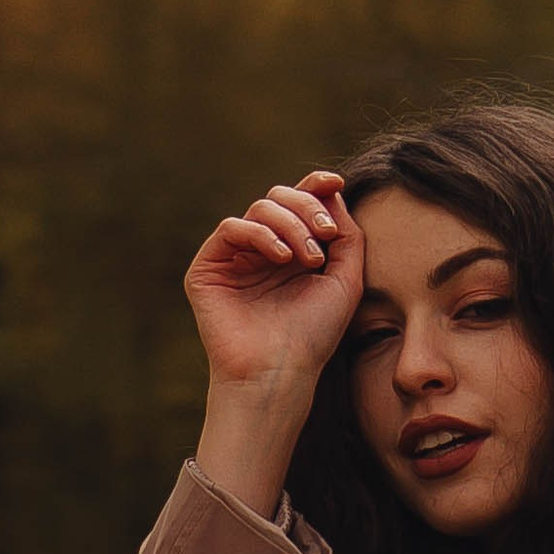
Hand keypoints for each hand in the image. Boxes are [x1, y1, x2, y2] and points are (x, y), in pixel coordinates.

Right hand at [186, 172, 364, 517]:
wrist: (281, 372)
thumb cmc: (315, 333)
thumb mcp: (345, 278)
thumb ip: (346, 233)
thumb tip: (331, 189)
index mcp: (291, 252)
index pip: (300, 205)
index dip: (315, 187)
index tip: (335, 182)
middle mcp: (262, 251)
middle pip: (279, 199)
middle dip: (307, 208)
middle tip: (326, 235)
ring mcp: (234, 258)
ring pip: (259, 209)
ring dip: (291, 224)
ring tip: (308, 258)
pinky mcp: (208, 268)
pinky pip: (232, 228)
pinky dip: (260, 234)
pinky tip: (282, 257)